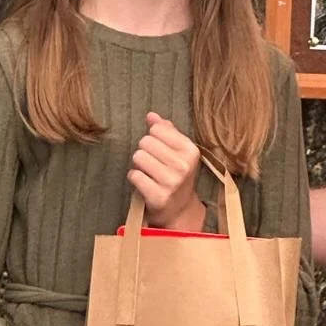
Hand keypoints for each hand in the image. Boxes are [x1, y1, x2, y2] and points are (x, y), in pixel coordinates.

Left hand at [129, 114, 203, 229]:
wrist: (179, 210)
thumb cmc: (176, 176)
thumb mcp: (179, 152)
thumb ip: (166, 131)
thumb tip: (151, 115)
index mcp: (191, 151)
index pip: (157, 129)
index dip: (153, 138)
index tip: (160, 151)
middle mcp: (183, 166)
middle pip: (145, 142)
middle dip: (144, 151)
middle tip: (153, 164)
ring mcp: (171, 182)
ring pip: (138, 157)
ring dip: (138, 165)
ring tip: (148, 173)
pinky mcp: (158, 196)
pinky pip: (134, 175)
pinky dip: (134, 178)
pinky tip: (144, 183)